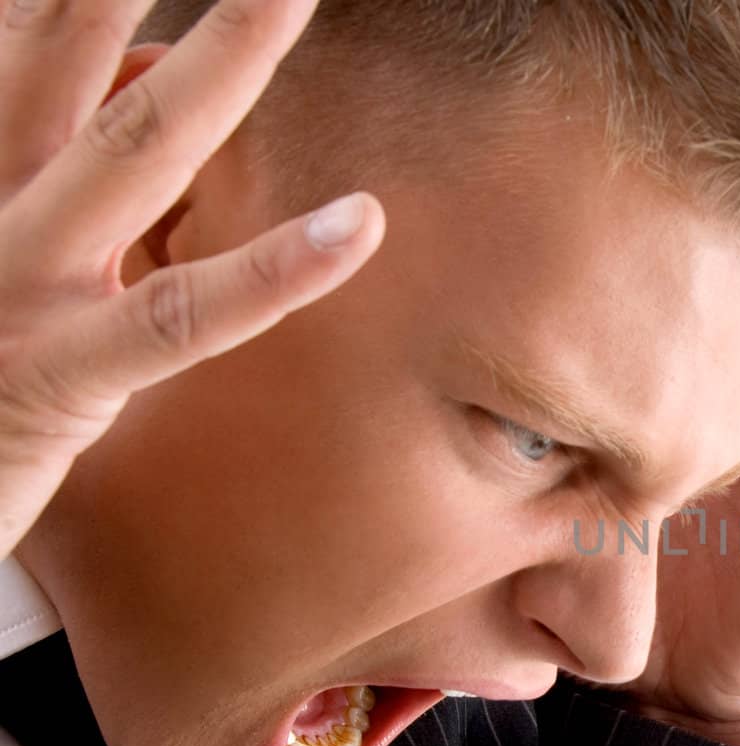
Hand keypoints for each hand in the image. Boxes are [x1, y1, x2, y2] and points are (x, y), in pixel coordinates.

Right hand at [0, 0, 382, 557]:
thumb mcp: (10, 234)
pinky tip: (364, 224)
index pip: (26, 37)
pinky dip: (276, 270)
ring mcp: (19, 281)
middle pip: (62, 51)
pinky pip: (181, 317)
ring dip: (221, 64)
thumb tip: (169, 64)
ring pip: (134, 148)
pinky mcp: (60, 373)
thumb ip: (76, 149)